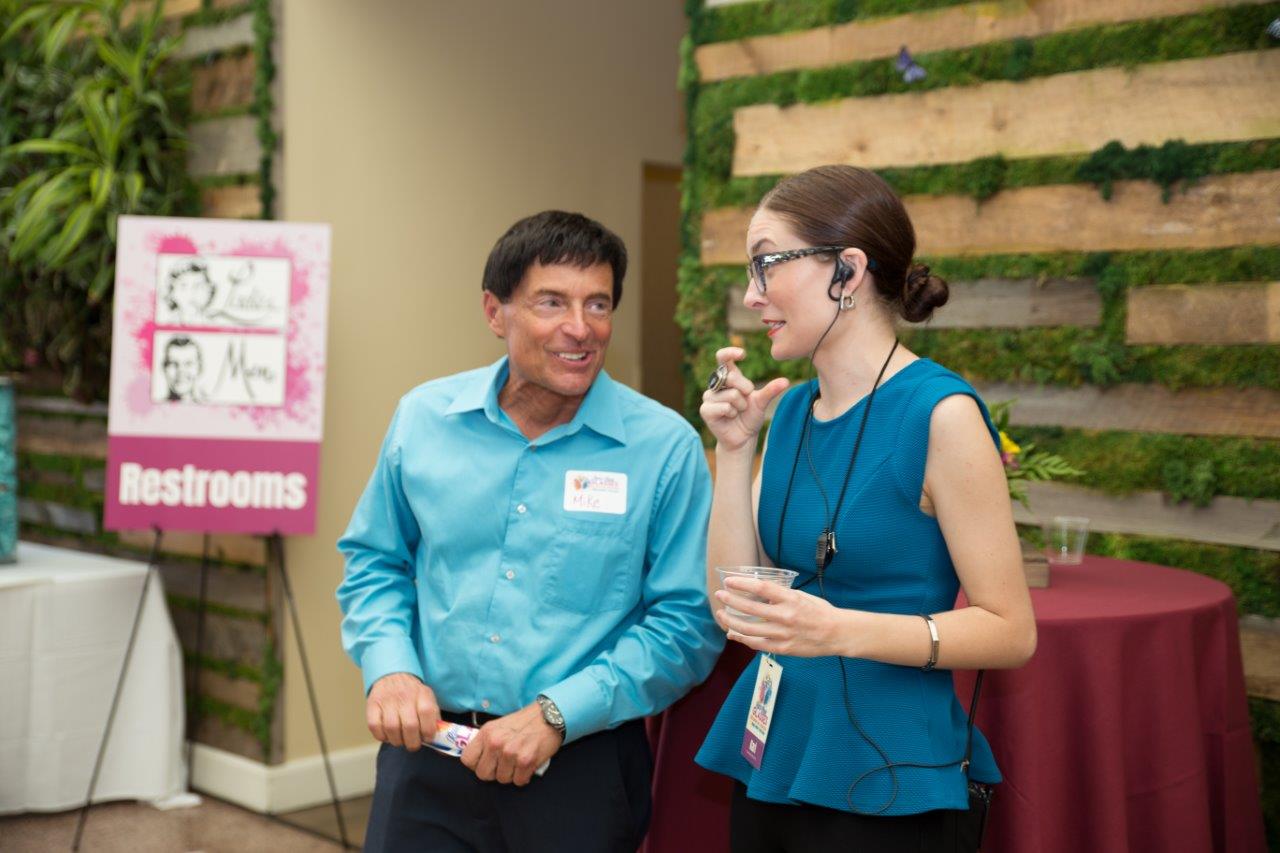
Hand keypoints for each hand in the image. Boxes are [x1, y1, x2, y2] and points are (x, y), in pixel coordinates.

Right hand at [366, 672, 440, 751]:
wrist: (393, 676)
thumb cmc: (414, 695)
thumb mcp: (428, 700)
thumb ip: (435, 720)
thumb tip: (441, 745)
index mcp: (422, 694)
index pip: (427, 713)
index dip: (428, 730)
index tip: (428, 738)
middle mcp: (404, 696)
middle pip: (409, 725)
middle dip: (413, 742)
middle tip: (413, 744)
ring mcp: (387, 700)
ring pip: (391, 728)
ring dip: (397, 741)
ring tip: (401, 740)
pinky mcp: (372, 705)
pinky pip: (375, 727)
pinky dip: (382, 736)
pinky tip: (388, 735)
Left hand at [460, 702, 562, 785]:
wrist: (549, 716)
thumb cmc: (524, 722)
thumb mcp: (498, 726)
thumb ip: (486, 742)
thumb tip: (477, 759)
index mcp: (486, 733)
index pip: (467, 760)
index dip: (476, 764)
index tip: (486, 762)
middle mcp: (496, 743)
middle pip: (483, 774)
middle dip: (494, 772)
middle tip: (504, 764)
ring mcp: (511, 753)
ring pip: (502, 779)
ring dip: (511, 774)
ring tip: (518, 761)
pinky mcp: (526, 761)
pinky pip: (519, 781)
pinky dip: (524, 776)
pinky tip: (528, 765)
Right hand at [700, 346, 788, 452]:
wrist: (743, 438)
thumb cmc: (750, 417)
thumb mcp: (761, 402)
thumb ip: (770, 390)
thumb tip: (786, 381)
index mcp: (728, 377)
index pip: (723, 358)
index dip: (730, 352)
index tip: (743, 354)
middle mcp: (716, 384)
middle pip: (731, 377)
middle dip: (745, 390)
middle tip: (746, 402)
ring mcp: (709, 397)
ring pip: (731, 395)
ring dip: (740, 406)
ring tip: (737, 412)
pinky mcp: (705, 410)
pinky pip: (725, 407)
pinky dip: (732, 413)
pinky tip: (730, 417)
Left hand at [714, 577, 849, 657]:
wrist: (837, 633)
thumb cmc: (819, 612)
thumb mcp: (801, 596)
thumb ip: (780, 596)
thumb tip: (758, 593)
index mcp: (791, 599)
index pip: (761, 588)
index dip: (742, 584)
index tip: (729, 581)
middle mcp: (785, 616)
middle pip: (750, 608)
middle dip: (731, 601)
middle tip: (720, 595)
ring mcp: (783, 634)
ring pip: (748, 629)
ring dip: (731, 621)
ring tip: (721, 614)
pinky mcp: (782, 648)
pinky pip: (756, 644)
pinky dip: (742, 639)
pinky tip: (733, 633)